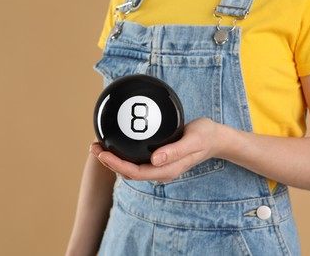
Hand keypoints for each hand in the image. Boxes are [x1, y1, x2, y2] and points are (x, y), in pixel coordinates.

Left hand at [92, 118, 225, 181]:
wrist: (215, 138)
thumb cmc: (205, 136)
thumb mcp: (193, 140)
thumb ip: (175, 151)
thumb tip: (155, 160)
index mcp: (167, 170)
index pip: (136, 172)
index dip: (116, 165)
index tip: (102, 154)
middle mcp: (161, 170)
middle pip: (129, 172)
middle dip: (109, 162)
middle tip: (94, 147)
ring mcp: (159, 165)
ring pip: (131, 167)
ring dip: (114, 159)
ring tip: (100, 145)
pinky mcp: (159, 158)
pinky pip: (137, 160)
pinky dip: (124, 153)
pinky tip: (118, 143)